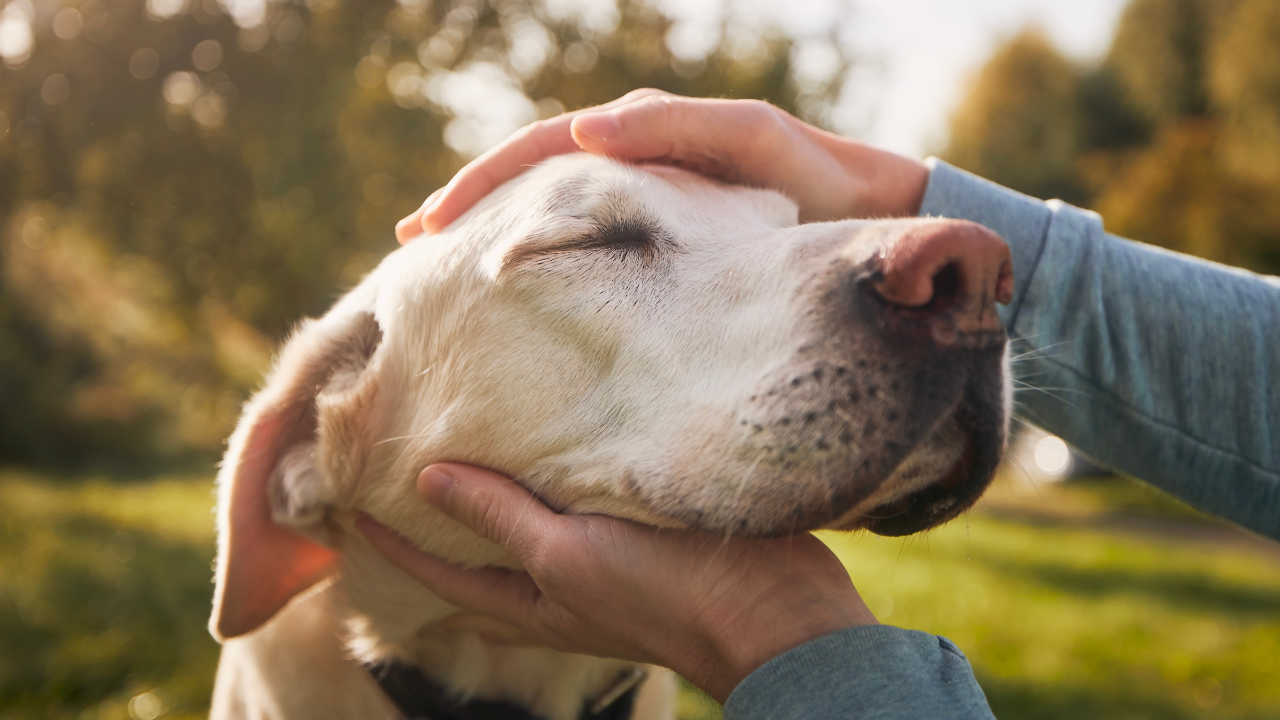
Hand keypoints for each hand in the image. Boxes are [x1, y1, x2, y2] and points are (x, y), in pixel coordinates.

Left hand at [357, 463, 876, 703]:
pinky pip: (579, 501)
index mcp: (532, 600)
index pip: (440, 571)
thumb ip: (501, 518)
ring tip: (465, 446)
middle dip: (438, 520)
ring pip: (529, 525)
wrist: (771, 609)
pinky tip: (553, 439)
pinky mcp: (639, 531)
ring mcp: (600, 561)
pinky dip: (553, 476)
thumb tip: (426, 479)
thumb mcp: (568, 555)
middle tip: (399, 470)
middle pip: (480, 553)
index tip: (349, 501)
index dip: (391, 541)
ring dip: (495, 494)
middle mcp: (558, 585)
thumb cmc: (662, 592)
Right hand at [396, 90, 928, 241]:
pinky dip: (546, 255)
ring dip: (498, 231)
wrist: (870, 218)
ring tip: (445, 267)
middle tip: (413, 245)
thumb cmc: (816, 179)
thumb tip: (587, 133)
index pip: (542, 151)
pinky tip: (519, 288)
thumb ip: (678, 130)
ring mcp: (647, 199)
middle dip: (470, 205)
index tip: (432, 226)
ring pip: (553, 210)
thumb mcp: (752, 142)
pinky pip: (590, 241)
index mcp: (643, 133)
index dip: (482, 184)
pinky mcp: (665, 240)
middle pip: (531, 177)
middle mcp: (635, 160)